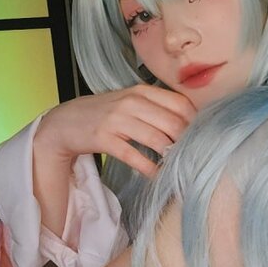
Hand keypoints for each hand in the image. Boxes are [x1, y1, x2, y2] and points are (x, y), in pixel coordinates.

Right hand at [34, 86, 196, 177]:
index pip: (179, 103)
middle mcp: (131, 102)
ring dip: (171, 155)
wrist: (65, 122)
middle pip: (172, 122)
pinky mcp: (105, 138)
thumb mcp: (130, 101)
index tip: (203, 136)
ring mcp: (117, 120)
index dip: (195, 121)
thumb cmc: (104, 113)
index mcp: (141, 91)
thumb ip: (156, 107)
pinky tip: (158, 175)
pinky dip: (149, 168)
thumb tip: (189, 122)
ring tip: (179, 166)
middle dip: (187, 142)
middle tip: (194, 156)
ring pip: (156, 138)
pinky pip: (134, 156)